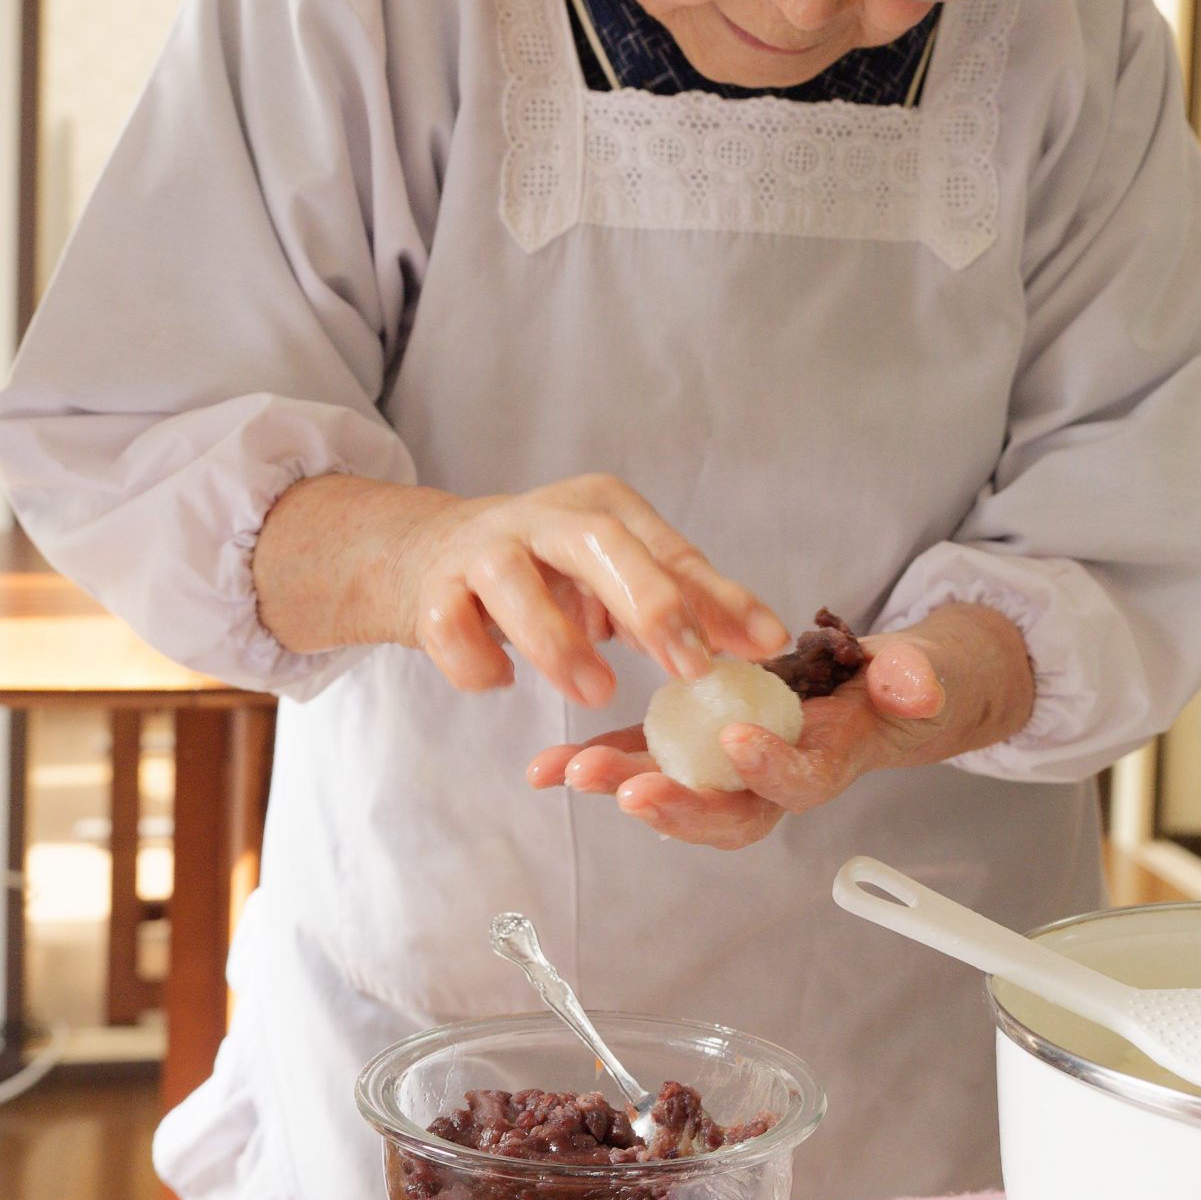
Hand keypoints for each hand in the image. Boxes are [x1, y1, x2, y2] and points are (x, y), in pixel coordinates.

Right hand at [252, 469, 786, 706]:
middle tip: (689, 667)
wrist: (429, 555)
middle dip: (649, 602)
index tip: (762, 646)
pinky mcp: (432, 590)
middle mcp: (542, 517)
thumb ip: (690, 605)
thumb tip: (771, 641)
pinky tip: (501, 681)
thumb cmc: (549, 572)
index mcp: (601, 508)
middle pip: (598, 540)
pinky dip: (477, 659)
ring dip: (559, 641)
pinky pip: (448, 624)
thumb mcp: (621, 578)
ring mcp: (482, 550)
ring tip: (597, 692)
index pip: (668, 549)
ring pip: (514, 580)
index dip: (717, 598)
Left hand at [528, 602, 1034, 849]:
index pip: (800, 782)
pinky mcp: (696, 745)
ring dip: (621, 782)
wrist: (880, 695)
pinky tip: (547, 766)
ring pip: (675, 788)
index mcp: (827, 762)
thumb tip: (914, 686)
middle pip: (724, 812)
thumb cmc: (898, 685)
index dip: (770, 769)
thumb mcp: (919, 672)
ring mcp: (729, 768)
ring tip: (568, 772)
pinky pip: (647, 759)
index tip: (736, 741)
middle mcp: (772, 780)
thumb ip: (916, 678)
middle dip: (674, 805)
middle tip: (626, 789)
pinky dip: (600, 760)